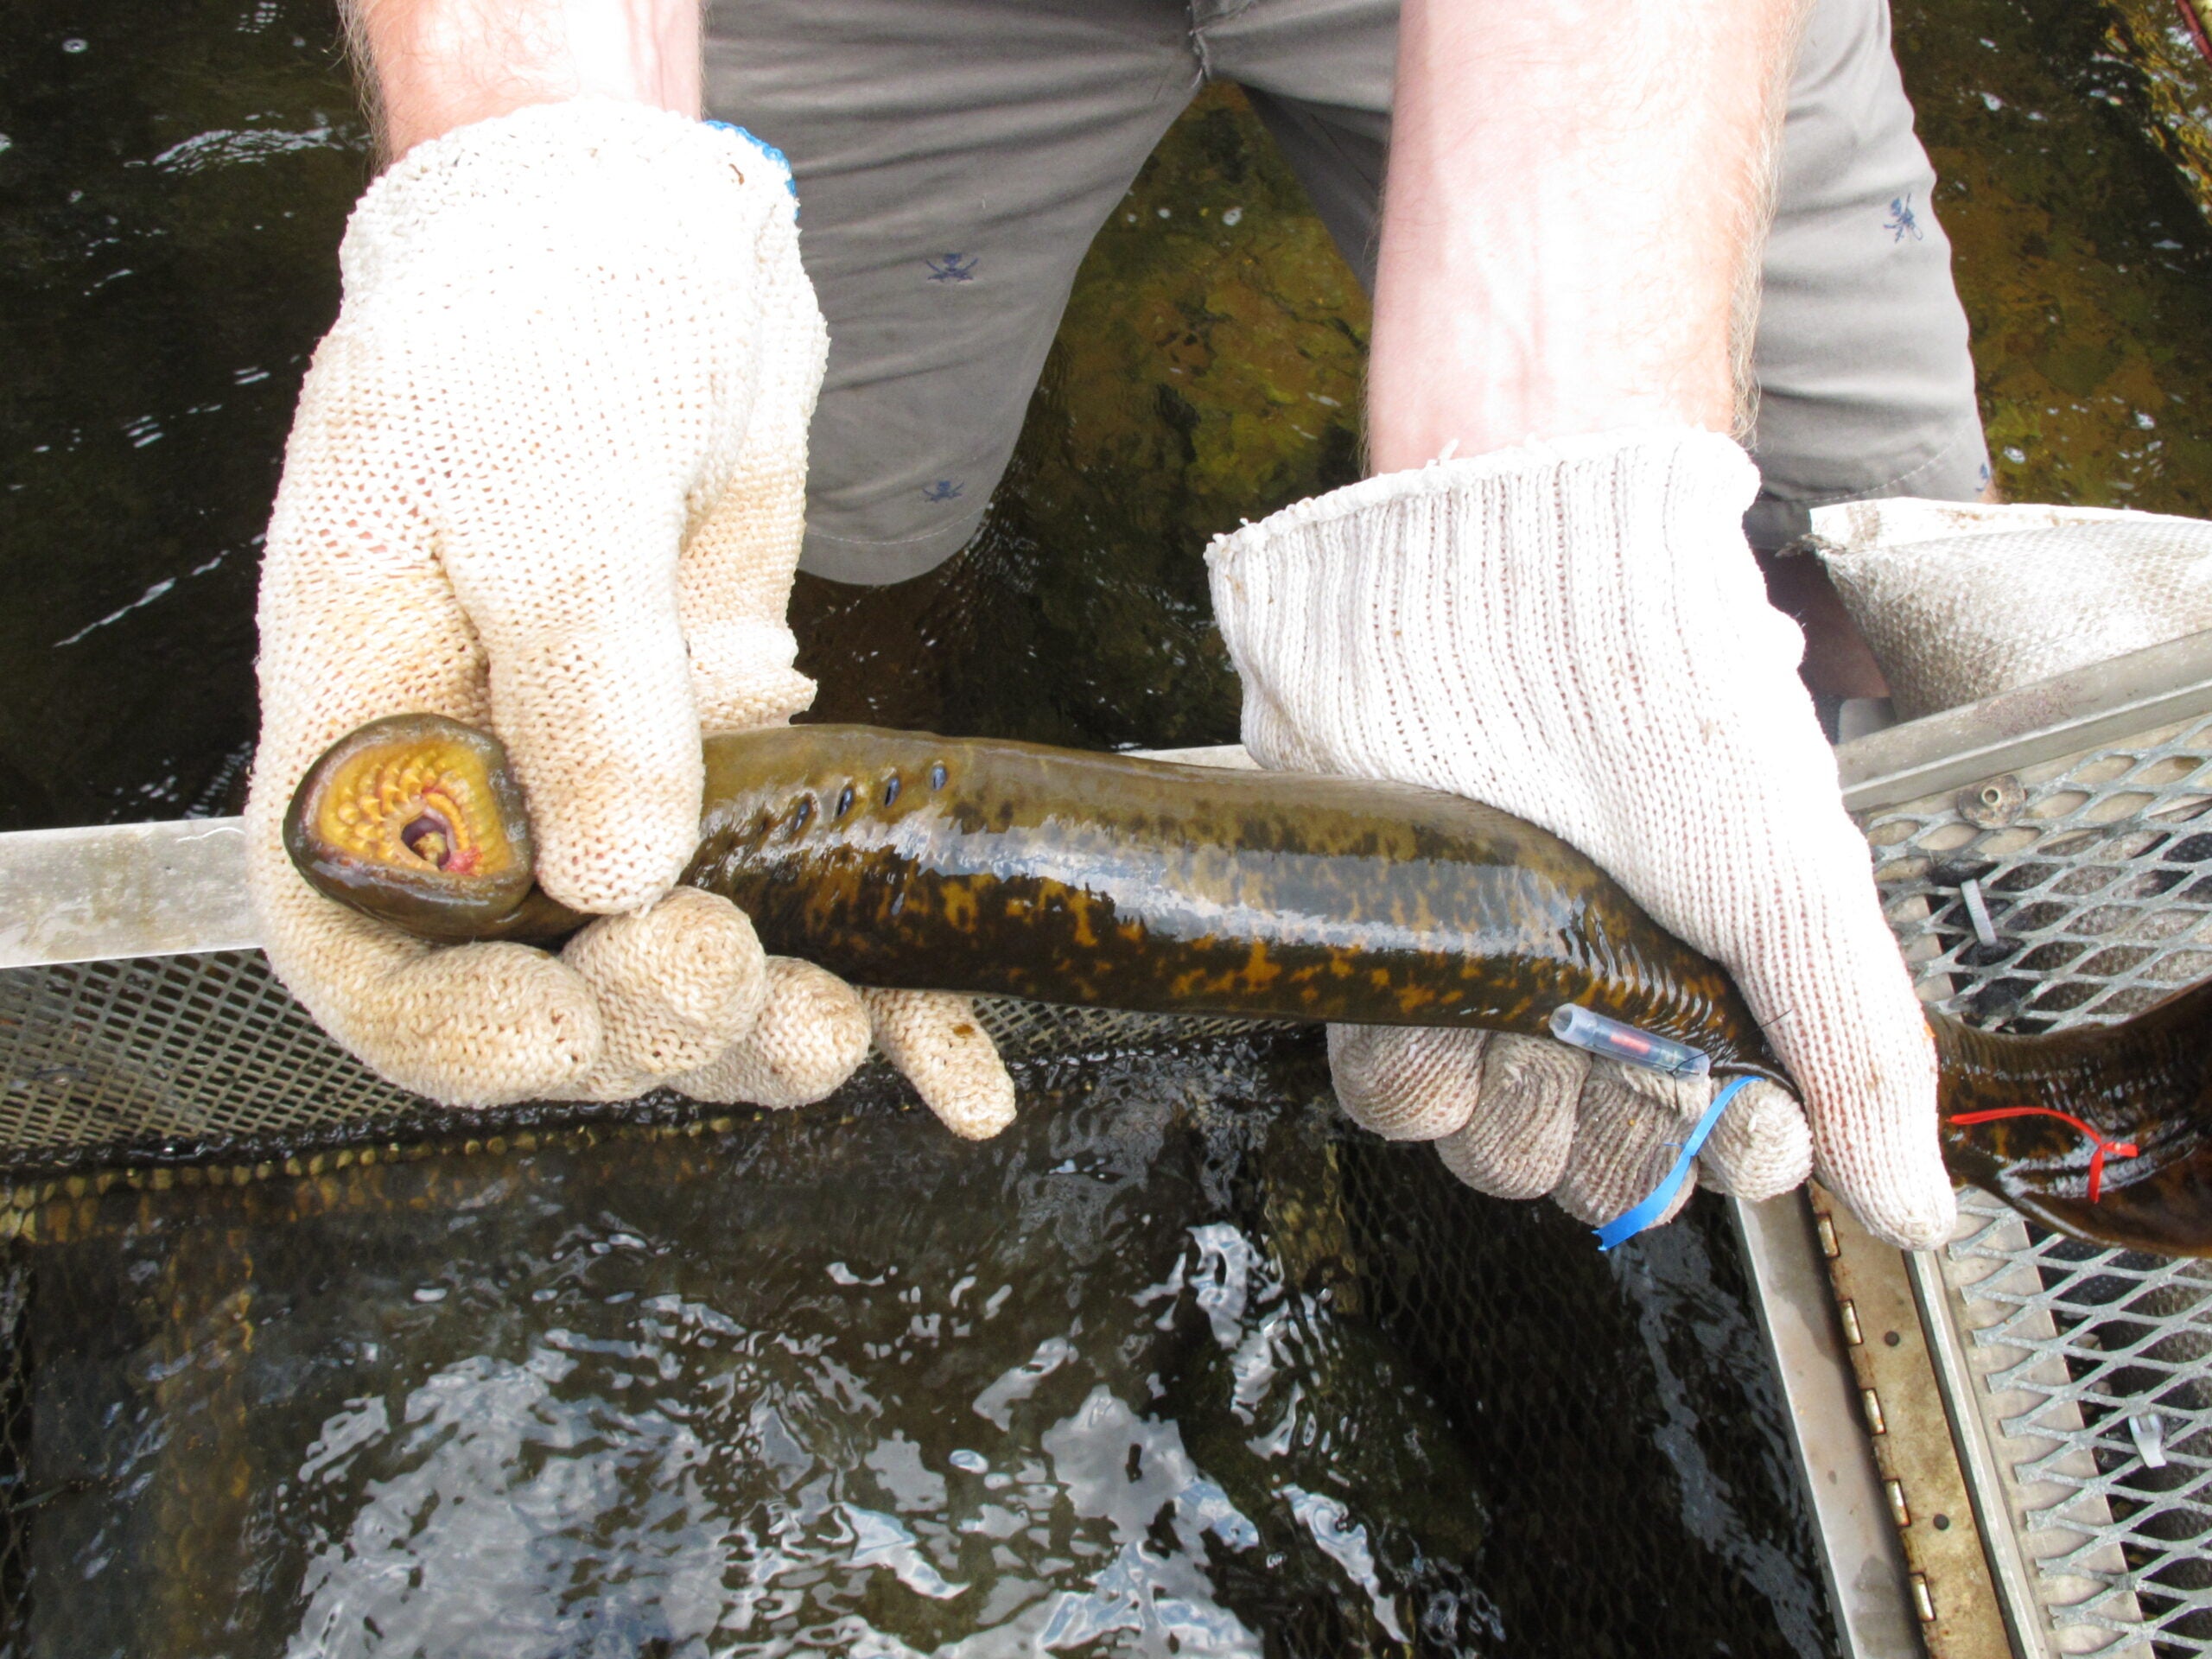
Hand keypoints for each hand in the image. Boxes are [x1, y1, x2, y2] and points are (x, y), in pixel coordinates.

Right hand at [245, 100, 1012, 1136]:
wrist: (645, 258)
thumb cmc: (540, 332)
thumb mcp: (546, 484)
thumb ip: (582, 675)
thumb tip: (619, 871)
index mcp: (374, 737)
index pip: (364, 949)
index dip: (450, 1030)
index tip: (561, 1036)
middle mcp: (489, 797)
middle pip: (546, 987)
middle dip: (646, 1019)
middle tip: (734, 977)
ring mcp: (620, 797)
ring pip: (682, 976)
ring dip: (763, 1033)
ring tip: (845, 1028)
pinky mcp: (746, 784)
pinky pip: (803, 917)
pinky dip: (887, 994)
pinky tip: (959, 1064)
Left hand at [1208, 429, 1953, 1249]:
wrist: (1500, 589)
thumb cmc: (1664, 711)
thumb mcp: (1793, 879)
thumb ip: (1857, 1046)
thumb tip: (1915, 1213)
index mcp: (1699, 975)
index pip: (1716, 1142)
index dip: (1729, 1156)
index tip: (1747, 1128)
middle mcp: (1589, 989)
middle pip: (1596, 1162)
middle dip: (1616, 1139)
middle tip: (1619, 1055)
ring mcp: (1479, 975)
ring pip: (1489, 1144)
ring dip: (1513, 1114)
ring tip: (1525, 1014)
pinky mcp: (1379, 950)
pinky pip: (1387, 1091)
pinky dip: (1414, 1073)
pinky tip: (1445, 1001)